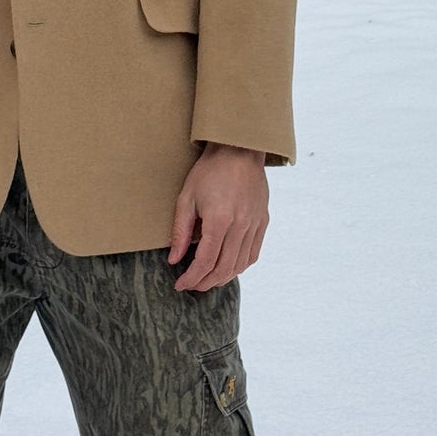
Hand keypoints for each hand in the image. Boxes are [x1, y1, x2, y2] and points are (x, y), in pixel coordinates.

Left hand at [168, 143, 269, 291]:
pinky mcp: (263, 221)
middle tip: (192, 285)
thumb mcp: (186, 198)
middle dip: (205, 282)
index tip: (180, 285)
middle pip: (224, 268)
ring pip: (240, 264)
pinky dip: (240, 266)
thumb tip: (174, 260)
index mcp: (219, 220)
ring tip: (207, 279)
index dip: (192, 278)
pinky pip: (253, 253)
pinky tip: (228, 267)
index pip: (205, 261)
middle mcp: (240, 226)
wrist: (239, 149)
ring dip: (222, 278)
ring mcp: (255, 224)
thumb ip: (180, 232)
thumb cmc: (209, 171)